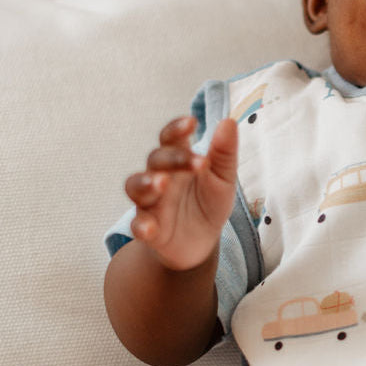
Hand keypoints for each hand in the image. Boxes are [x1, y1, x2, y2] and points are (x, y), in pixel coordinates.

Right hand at [124, 115, 237, 271]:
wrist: (201, 243)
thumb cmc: (209, 203)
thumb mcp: (223, 179)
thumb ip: (224, 153)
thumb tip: (229, 122)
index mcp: (178, 160)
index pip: (171, 138)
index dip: (177, 129)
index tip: (192, 122)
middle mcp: (160, 177)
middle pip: (156, 159)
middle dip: (173, 158)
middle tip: (197, 161)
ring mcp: (151, 203)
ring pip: (136, 186)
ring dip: (146, 183)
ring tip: (161, 183)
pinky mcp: (149, 229)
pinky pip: (138, 225)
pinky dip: (142, 225)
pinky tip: (150, 227)